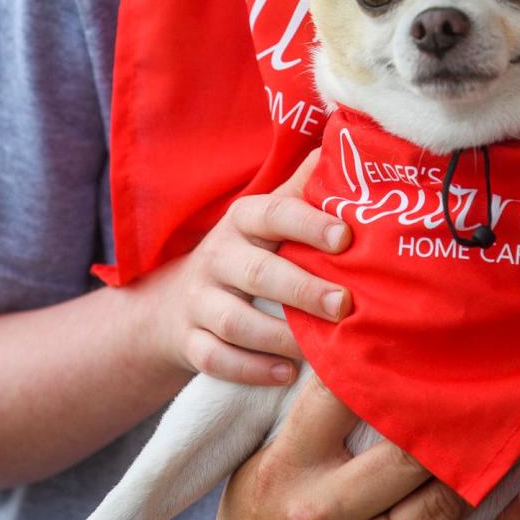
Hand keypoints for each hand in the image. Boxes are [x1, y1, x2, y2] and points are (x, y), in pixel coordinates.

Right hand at [135, 152, 352, 385]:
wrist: (173, 304)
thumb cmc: (245, 254)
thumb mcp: (266, 219)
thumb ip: (302, 190)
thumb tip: (343, 146)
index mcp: (243, 222)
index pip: (273, 214)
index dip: (308, 224)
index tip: (346, 238)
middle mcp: (217, 257)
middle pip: (257, 272)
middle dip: (301, 288)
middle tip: (344, 304)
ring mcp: (199, 302)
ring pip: (235, 322)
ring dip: (278, 337)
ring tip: (317, 350)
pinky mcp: (188, 343)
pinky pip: (215, 359)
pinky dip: (251, 369)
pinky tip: (286, 374)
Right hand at [194, 376, 519, 519]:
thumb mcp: (252, 481)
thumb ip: (297, 429)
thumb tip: (349, 362)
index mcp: (283, 470)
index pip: (337, 395)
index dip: (382, 359)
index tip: (423, 335)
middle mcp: (318, 515)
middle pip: (405, 450)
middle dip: (453, 414)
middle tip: (492, 380)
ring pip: (440, 506)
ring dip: (491, 465)